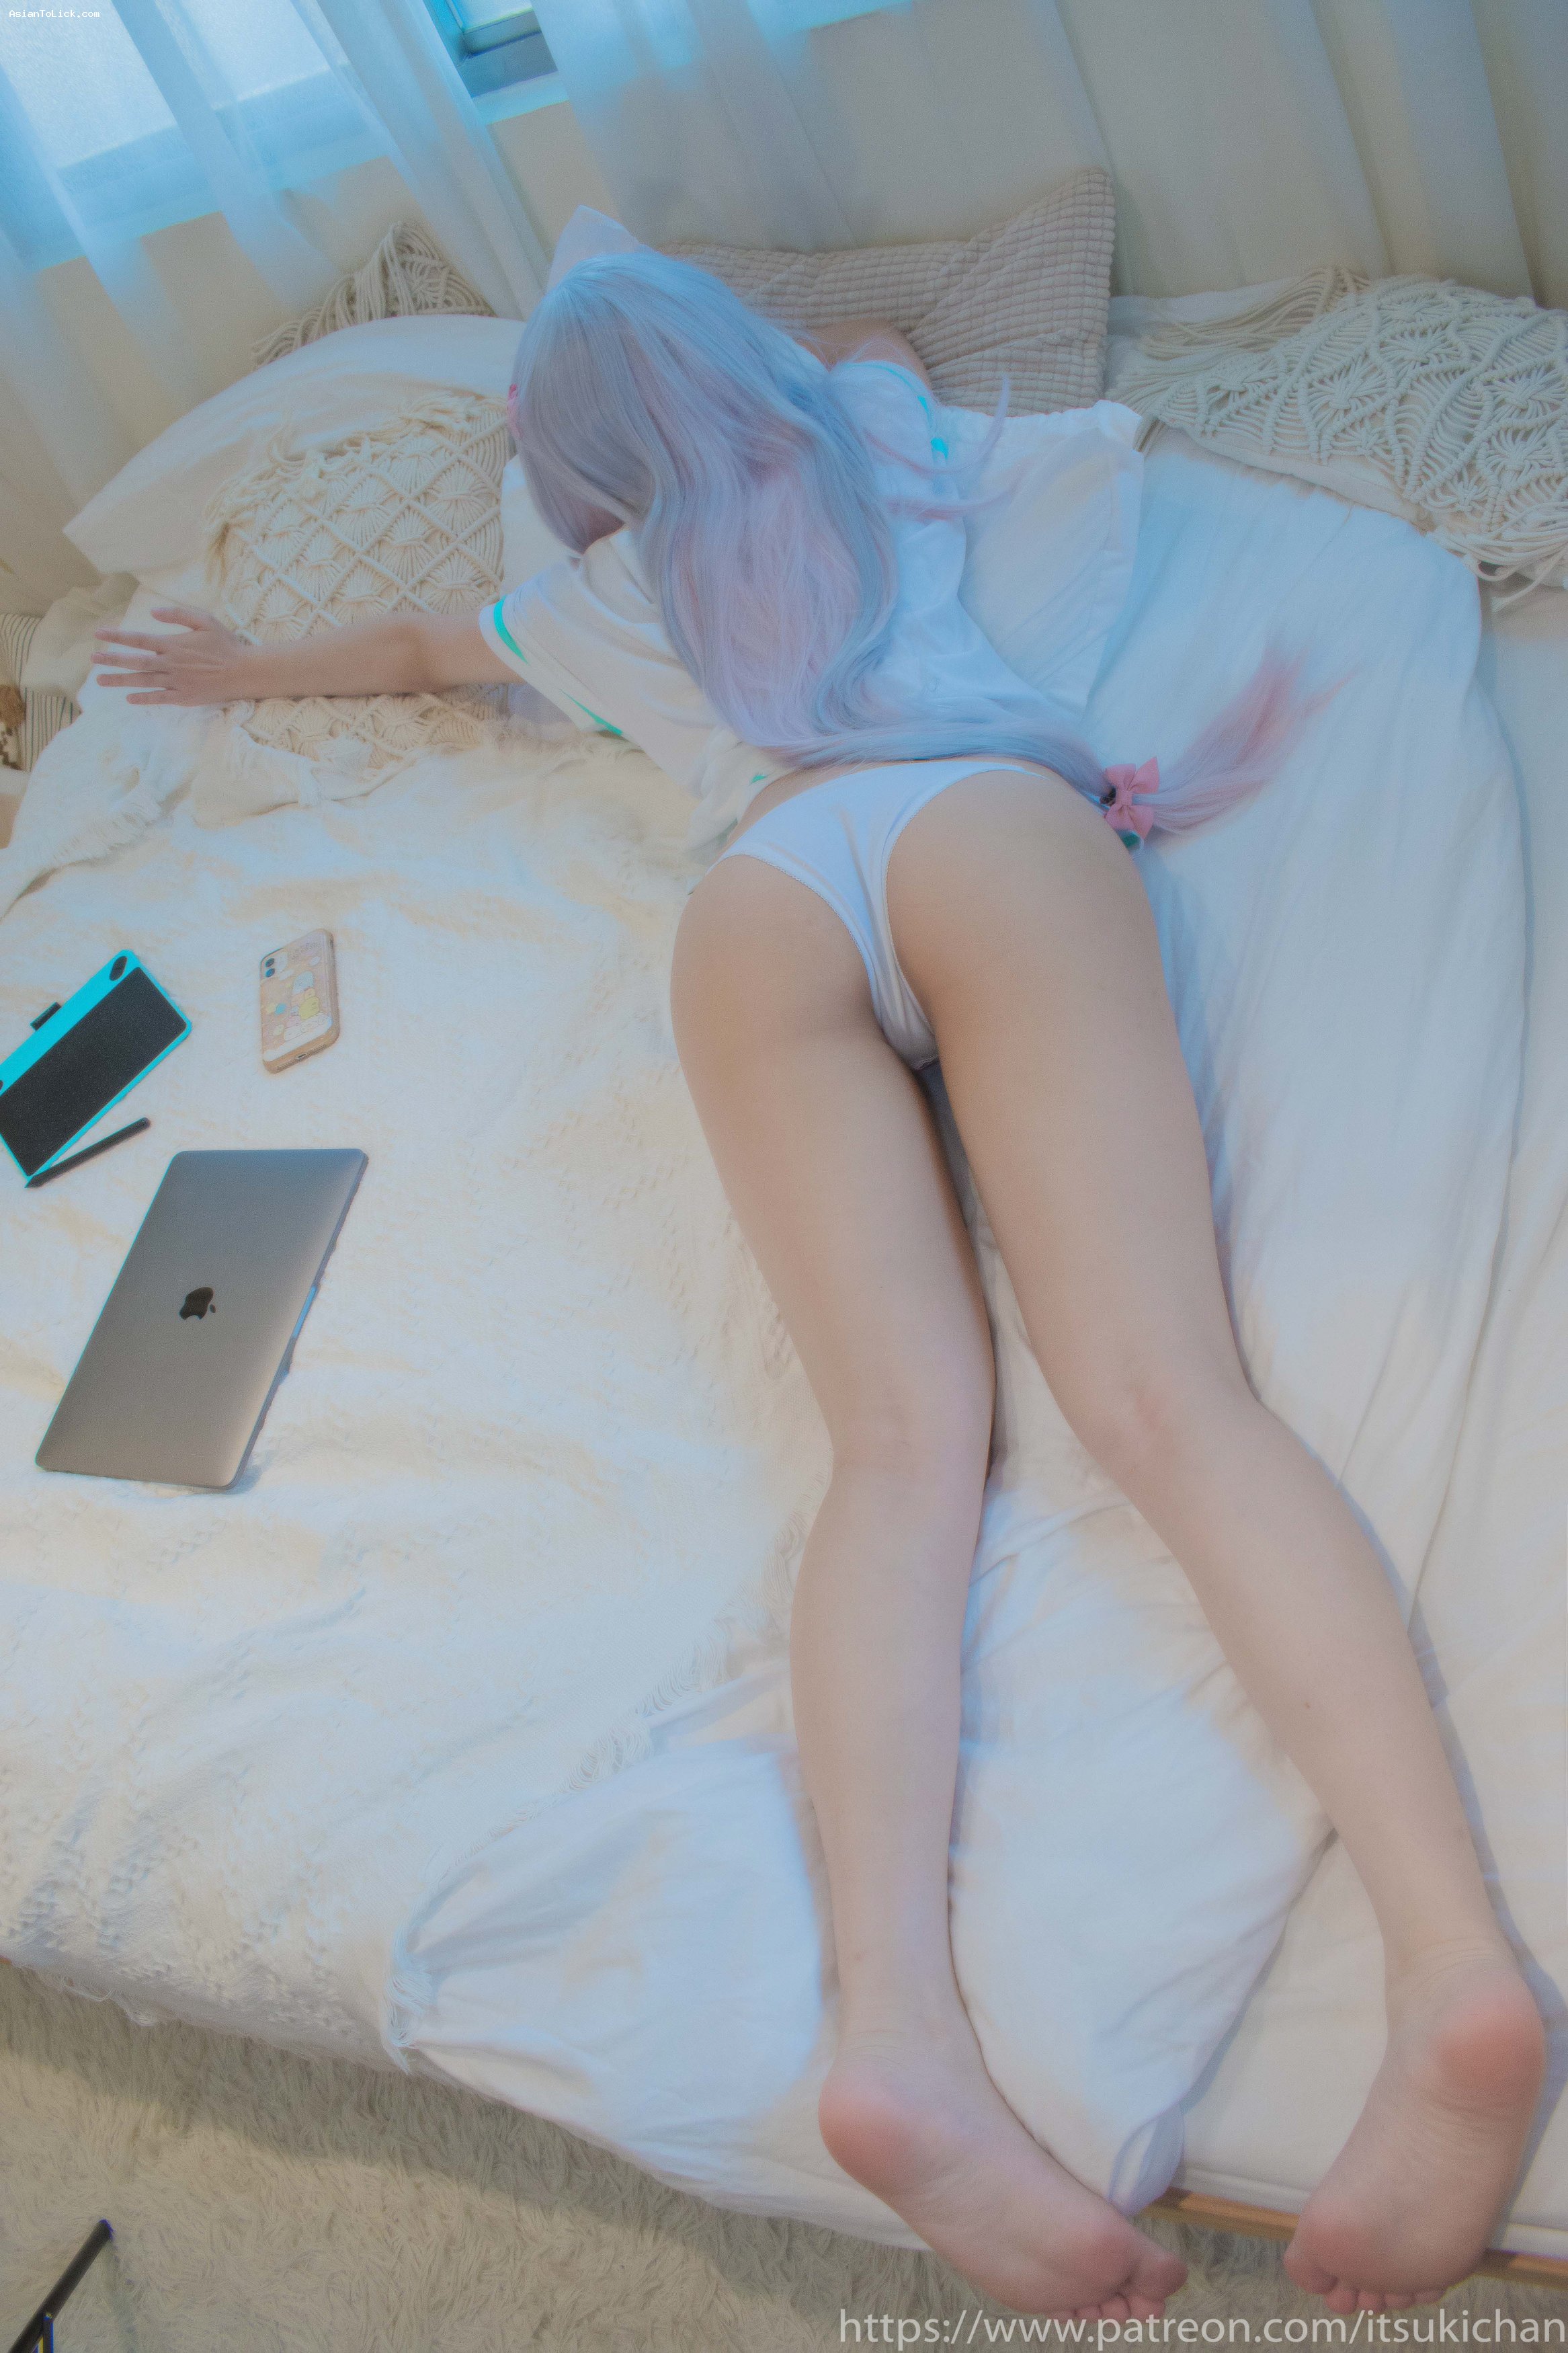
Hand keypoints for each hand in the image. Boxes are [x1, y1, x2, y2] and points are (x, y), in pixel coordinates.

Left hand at [93, 606, 256, 705]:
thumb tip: (153, 612)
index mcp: (173, 644)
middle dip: (112, 660)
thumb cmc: (226, 644)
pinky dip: (144, 699)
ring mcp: (176, 682)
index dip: (117, 636)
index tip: (99, 634)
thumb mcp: (205, 620)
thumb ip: (178, 614)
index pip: (139, 639)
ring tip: (100, 680)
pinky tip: (129, 698)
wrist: (244, 672)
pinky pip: (159, 698)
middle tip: (92, 659)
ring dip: (120, 681)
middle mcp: (170, 664)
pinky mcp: (184, 697)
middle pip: (135, 661)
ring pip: (143, 681)